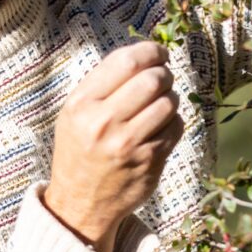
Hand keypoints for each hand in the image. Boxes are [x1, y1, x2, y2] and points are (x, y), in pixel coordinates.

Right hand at [44, 41, 183, 251]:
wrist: (81, 201)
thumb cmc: (81, 147)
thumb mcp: (75, 112)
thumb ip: (104, 82)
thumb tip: (146, 52)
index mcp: (82, 104)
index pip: (126, 62)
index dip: (150, 50)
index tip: (159, 52)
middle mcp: (104, 123)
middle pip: (153, 79)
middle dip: (163, 73)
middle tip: (162, 78)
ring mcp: (129, 144)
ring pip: (169, 102)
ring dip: (170, 97)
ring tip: (160, 103)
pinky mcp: (150, 161)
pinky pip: (176, 127)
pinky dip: (173, 121)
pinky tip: (160, 126)